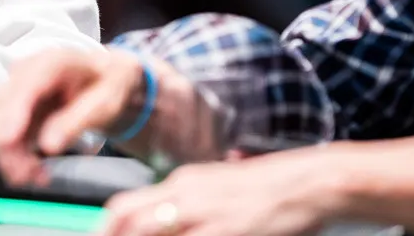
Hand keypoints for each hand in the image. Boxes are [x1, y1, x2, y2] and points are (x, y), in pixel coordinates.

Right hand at [0, 48, 148, 186]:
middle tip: (22, 175)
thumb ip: (78, 120)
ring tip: (35, 178)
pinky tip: (35, 172)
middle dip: (7, 144)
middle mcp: (27, 74)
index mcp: (50, 63)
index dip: (10, 114)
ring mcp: (19, 92)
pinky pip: (8, 136)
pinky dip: (17, 157)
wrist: (107, 79)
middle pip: (2, 107)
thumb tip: (49, 146)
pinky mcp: (18, 111)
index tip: (6, 141)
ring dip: (11, 155)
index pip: (23, 86)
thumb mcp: (105, 102)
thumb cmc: (108, 84)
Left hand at [101, 148, 339, 235]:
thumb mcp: (216, 188)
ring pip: (152, 233)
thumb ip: (187, 204)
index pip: (125, 207)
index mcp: (180, 183)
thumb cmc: (265, 190)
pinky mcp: (226, 231)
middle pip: (127, 220)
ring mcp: (204, 215)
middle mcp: (184, 195)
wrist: (308, 183)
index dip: (104, 230)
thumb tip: (162, 223)